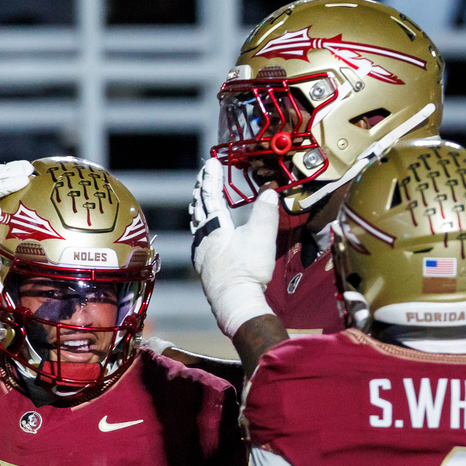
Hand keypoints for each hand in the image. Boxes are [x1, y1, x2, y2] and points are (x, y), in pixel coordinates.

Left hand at [190, 158, 278, 337]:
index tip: (212, 161)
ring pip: (196, 224)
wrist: (235, 303)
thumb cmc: (247, 270)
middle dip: (202, 189)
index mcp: (214, 227)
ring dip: (199, 208)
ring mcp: (201, 254)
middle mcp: (203, 239)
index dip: (212, 177)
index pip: (211, 195)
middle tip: (205, 175)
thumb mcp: (261, 236)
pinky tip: (205, 233)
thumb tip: (270, 191)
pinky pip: (199, 239)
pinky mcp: (205, 267)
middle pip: (199, 208)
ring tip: (200, 199)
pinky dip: (201, 227)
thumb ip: (265, 211)